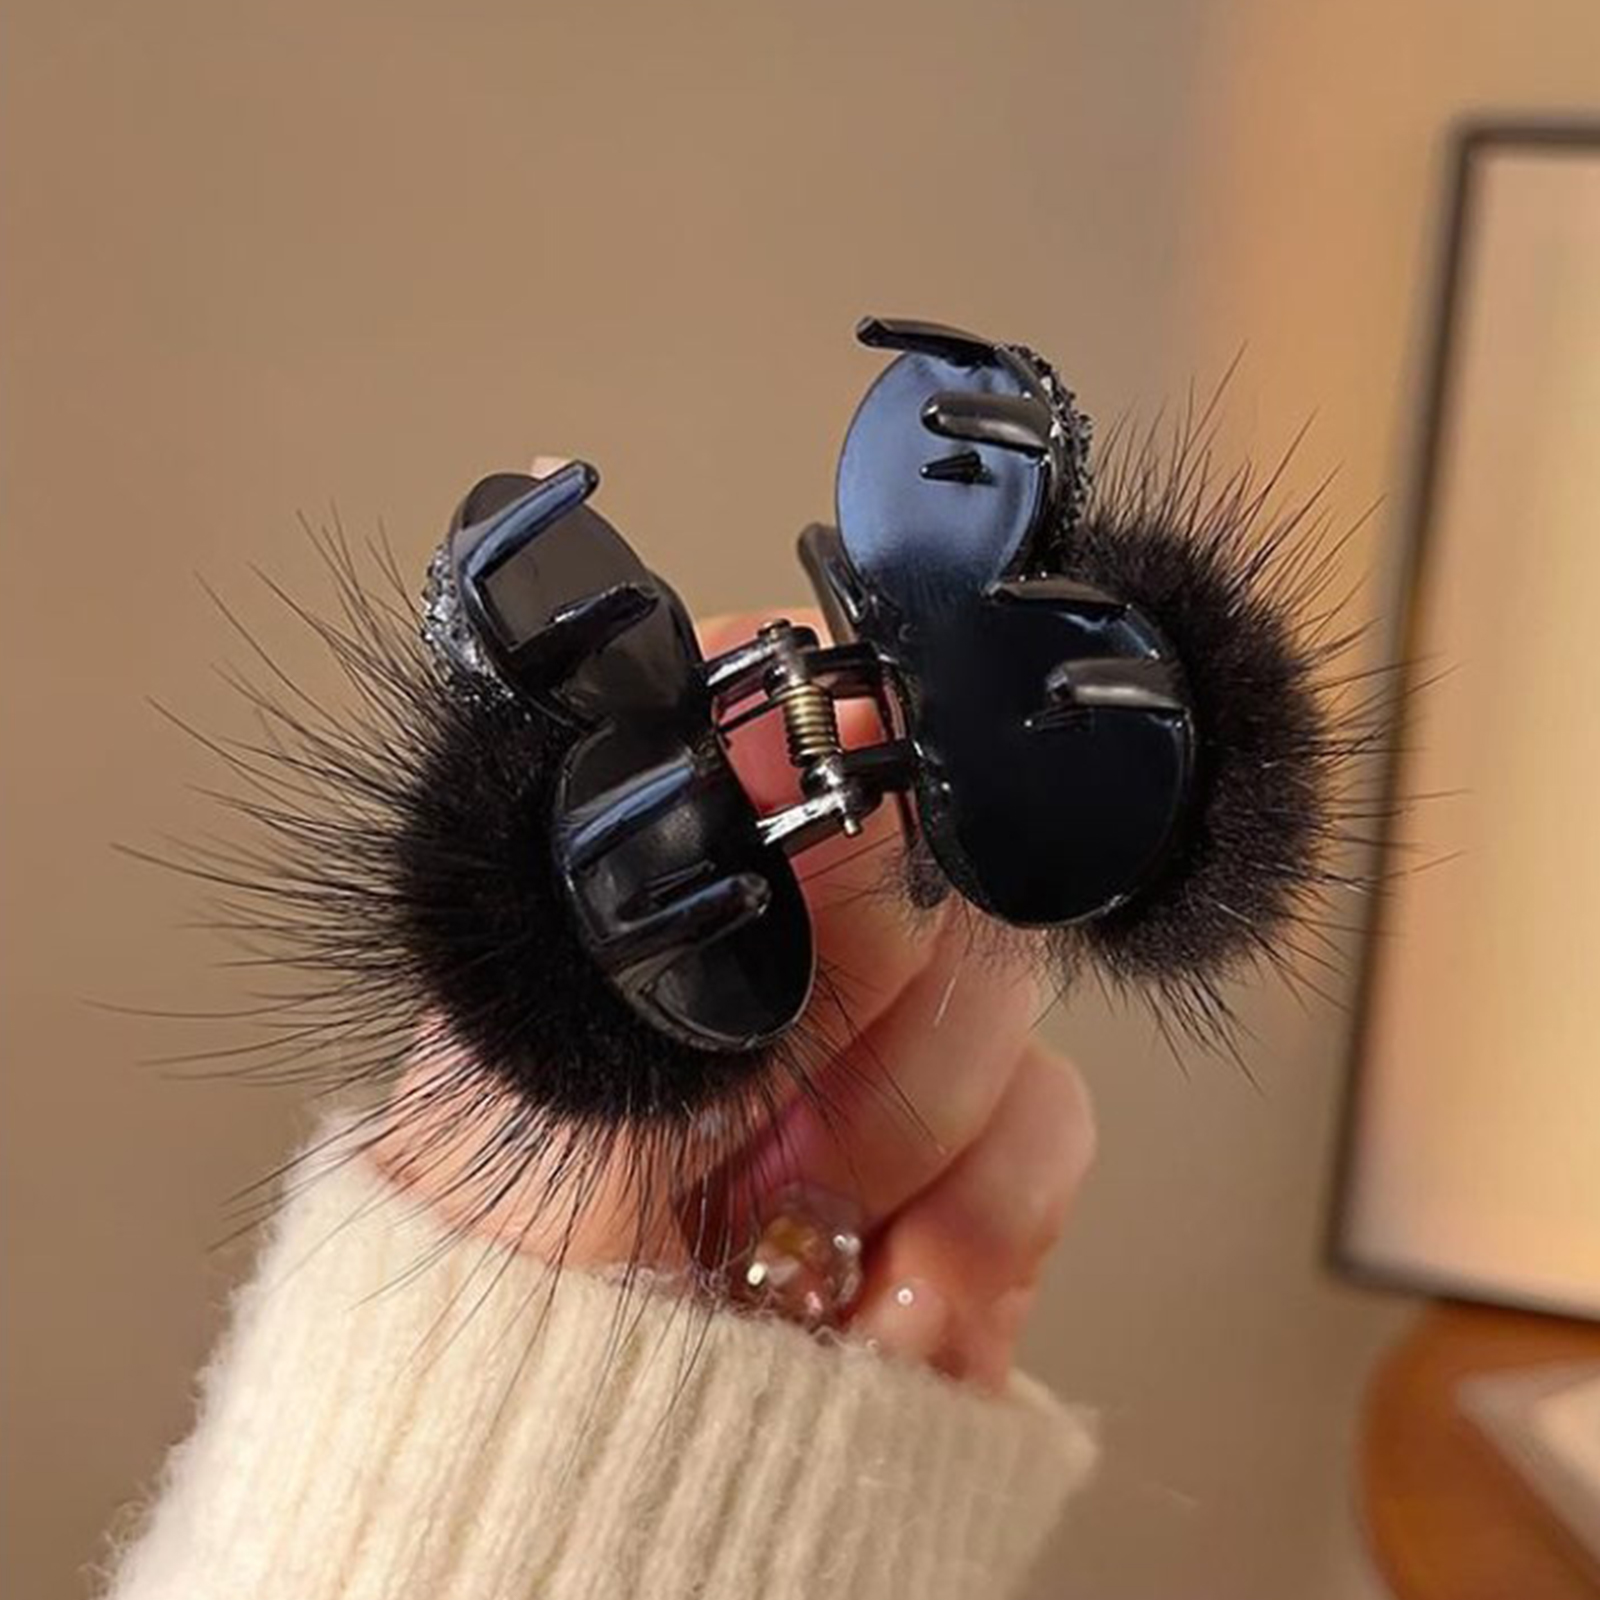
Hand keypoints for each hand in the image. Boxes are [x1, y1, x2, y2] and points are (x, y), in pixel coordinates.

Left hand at [374, 467, 1095, 1391]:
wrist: (581, 1505)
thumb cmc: (518, 1321)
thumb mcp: (589, 1126)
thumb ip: (716, 958)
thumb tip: (821, 761)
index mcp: (663, 915)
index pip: (785, 722)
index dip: (830, 770)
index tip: (818, 887)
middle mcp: (784, 966)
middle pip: (933, 860)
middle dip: (864, 1031)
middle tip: (768, 1140)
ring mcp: (885, 1059)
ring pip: (1008, 998)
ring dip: (909, 1154)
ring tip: (796, 1247)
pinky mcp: (968, 1158)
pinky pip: (1052, 1131)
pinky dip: (973, 1237)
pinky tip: (874, 1294)